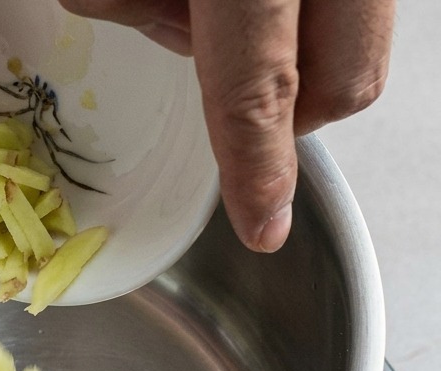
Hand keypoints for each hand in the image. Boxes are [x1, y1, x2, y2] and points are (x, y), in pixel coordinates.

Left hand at [59, 0, 395, 251]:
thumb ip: (132, 3)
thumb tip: (166, 32)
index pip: (257, 93)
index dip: (256, 171)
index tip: (262, 230)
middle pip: (342, 86)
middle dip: (290, 108)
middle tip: (228, 76)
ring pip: (358, 43)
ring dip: (295, 50)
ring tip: (233, 3)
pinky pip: (355, 2)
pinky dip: (309, 11)